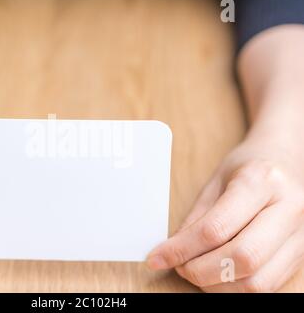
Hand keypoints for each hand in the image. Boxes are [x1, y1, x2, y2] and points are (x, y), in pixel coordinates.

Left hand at [147, 137, 303, 291]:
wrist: (287, 158)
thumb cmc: (249, 167)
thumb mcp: (216, 181)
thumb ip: (196, 218)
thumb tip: (172, 252)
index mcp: (261, 182)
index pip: (216, 227)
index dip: (182, 249)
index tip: (157, 258)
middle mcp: (289, 209)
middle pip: (243, 259)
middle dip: (201, 271)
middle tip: (179, 267)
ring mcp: (301, 235)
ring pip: (258, 281)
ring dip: (218, 285)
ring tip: (197, 271)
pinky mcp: (302, 254)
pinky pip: (267, 286)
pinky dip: (236, 288)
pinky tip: (218, 276)